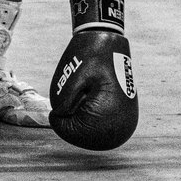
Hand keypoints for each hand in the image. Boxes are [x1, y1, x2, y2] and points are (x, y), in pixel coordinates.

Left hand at [49, 0, 137, 150]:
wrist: (110, 43)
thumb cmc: (90, 56)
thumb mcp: (73, 75)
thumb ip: (64, 99)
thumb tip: (59, 116)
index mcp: (108, 112)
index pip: (76, 132)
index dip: (60, 125)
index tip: (53, 114)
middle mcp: (122, 122)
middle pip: (86, 137)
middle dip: (71, 125)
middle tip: (63, 110)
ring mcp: (127, 122)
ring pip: (96, 136)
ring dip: (82, 124)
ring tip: (80, 101)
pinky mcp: (127, 118)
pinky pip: (105, 130)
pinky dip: (92, 123)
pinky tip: (87, 106)